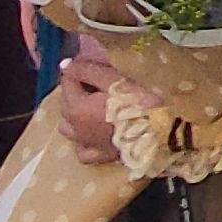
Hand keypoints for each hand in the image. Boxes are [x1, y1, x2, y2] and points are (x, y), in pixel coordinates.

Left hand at [55, 44, 128, 165]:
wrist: (156, 134)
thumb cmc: (137, 104)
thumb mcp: (114, 81)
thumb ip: (88, 71)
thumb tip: (65, 65)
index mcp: (76, 106)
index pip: (68, 81)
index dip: (80, 70)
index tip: (95, 65)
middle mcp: (74, 126)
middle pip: (65, 102)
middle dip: (76, 90)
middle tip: (96, 82)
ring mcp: (85, 143)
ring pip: (67, 127)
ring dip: (74, 116)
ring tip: (90, 108)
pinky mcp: (98, 156)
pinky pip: (82, 149)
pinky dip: (83, 141)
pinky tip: (92, 135)